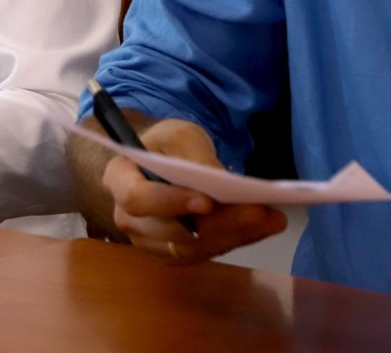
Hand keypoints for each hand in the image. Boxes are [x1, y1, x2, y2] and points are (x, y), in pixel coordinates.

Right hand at [101, 118, 286, 263]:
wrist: (161, 163)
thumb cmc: (165, 145)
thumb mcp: (179, 135)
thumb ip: (196, 156)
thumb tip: (223, 183)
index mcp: (119, 180)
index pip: (138, 199)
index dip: (170, 203)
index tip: (208, 200)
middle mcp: (129, 218)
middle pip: (172, 231)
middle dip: (219, 223)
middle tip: (258, 210)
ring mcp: (150, 242)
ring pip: (193, 248)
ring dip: (235, 235)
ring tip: (272, 219)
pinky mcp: (173, 255)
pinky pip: (205, 253)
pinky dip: (236, 240)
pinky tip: (263, 227)